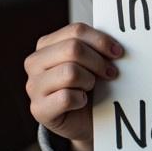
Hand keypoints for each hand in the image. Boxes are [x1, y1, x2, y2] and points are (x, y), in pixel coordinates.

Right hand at [24, 23, 122, 150]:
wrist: (84, 120)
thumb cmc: (89, 86)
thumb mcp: (91, 61)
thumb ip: (95, 47)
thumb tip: (114, 44)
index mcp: (46, 44)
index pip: (76, 30)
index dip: (101, 40)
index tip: (118, 52)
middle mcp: (34, 62)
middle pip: (73, 49)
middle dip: (98, 61)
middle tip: (110, 73)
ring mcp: (33, 86)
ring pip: (70, 72)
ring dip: (89, 81)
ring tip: (91, 87)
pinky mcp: (38, 109)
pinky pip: (66, 97)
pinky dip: (80, 100)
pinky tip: (81, 101)